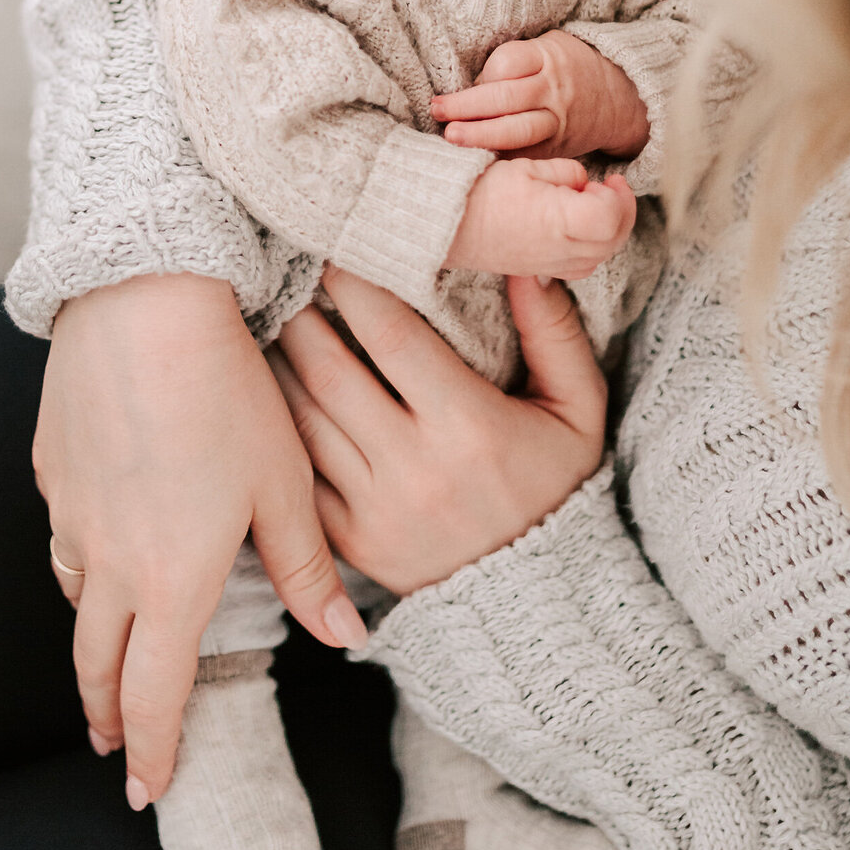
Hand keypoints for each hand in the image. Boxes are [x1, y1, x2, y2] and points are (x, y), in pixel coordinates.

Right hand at [35, 273, 367, 806]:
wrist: (147, 301)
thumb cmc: (230, 391)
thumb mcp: (287, 483)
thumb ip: (308, 568)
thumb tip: (346, 641)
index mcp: (172, 581)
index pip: (156, 696)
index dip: (155, 750)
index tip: (150, 790)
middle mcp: (109, 559)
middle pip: (96, 665)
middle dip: (106, 715)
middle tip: (113, 747)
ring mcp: (70, 511)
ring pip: (72, 596)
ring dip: (90, 638)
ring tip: (103, 654)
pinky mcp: (50, 465)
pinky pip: (62, 531)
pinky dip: (78, 559)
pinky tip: (97, 541)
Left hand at [272, 266, 605, 593]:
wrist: (539, 600)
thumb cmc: (558, 486)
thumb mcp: (578, 410)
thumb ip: (554, 334)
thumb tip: (527, 264)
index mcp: (470, 427)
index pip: (391, 335)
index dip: (353, 286)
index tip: (334, 248)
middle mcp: (415, 469)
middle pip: (328, 371)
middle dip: (299, 314)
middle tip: (284, 272)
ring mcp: (375, 511)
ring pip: (301, 419)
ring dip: (278, 364)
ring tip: (270, 318)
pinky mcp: (350, 543)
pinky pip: (298, 473)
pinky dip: (279, 427)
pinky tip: (271, 389)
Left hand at [433, 33, 649, 160]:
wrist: (617, 100)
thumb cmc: (566, 68)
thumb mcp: (547, 45)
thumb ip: (513, 59)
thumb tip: (469, 85)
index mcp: (548, 58)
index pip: (508, 62)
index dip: (481, 74)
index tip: (462, 83)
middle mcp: (553, 90)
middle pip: (506, 98)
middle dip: (467, 106)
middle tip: (438, 111)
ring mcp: (556, 122)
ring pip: (517, 131)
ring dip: (480, 135)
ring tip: (451, 137)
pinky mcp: (556, 148)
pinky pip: (525, 155)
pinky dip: (499, 157)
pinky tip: (475, 159)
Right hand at [445, 156, 636, 278]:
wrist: (444, 224)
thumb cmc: (480, 191)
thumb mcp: (526, 166)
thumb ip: (567, 172)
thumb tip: (584, 183)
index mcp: (560, 220)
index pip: (611, 217)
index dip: (619, 197)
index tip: (610, 179)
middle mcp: (560, 250)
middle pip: (614, 239)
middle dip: (623, 210)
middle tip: (612, 187)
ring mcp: (551, 265)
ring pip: (602, 256)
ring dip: (610, 230)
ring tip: (595, 204)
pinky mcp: (541, 272)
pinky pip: (582, 266)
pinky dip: (593, 247)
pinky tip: (578, 227)